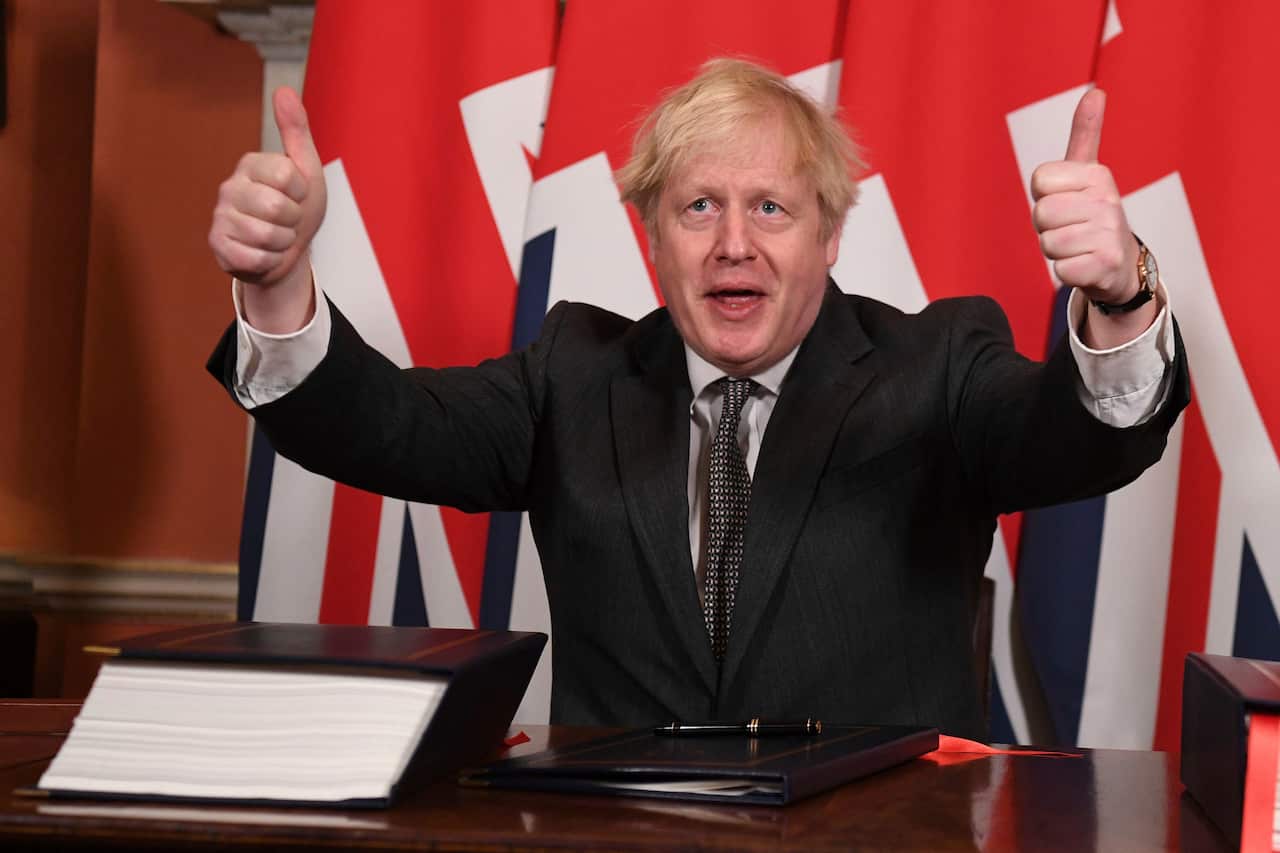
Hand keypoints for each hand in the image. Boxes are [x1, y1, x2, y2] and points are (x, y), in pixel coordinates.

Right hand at [209, 87, 326, 288]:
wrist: (288, 253)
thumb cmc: (298, 209)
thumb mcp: (306, 169)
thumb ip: (296, 131)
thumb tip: (283, 90)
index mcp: (252, 164)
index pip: (288, 176)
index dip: (302, 193)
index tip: (297, 195)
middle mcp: (230, 186)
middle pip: (277, 208)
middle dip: (293, 221)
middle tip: (287, 220)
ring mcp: (221, 216)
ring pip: (267, 236)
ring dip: (283, 243)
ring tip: (277, 236)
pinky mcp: (218, 245)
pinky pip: (254, 258)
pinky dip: (269, 261)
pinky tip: (263, 252)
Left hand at [1030, 89, 1139, 306]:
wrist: (1121, 264)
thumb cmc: (1092, 216)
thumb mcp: (1088, 173)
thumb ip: (1086, 134)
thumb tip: (1095, 91)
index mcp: (1097, 175)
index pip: (1039, 181)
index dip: (1044, 196)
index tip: (1065, 200)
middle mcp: (1107, 201)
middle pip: (1040, 214)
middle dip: (1047, 226)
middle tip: (1071, 227)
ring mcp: (1108, 233)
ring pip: (1047, 243)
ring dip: (1056, 250)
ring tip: (1078, 246)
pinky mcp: (1105, 265)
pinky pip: (1060, 269)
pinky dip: (1066, 271)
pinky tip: (1084, 264)